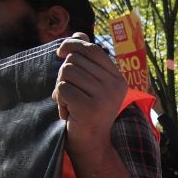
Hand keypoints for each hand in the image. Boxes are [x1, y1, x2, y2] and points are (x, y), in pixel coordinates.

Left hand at [53, 32, 127, 149]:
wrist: (91, 144)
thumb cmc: (87, 112)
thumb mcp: (90, 84)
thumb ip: (86, 61)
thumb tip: (78, 34)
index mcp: (118, 79)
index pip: (93, 49)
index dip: (73, 45)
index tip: (60, 53)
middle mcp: (115, 86)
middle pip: (75, 60)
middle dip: (64, 75)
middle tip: (70, 94)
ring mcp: (105, 97)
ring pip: (66, 72)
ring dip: (60, 88)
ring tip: (69, 104)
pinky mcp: (90, 107)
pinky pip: (62, 88)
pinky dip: (59, 100)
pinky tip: (68, 113)